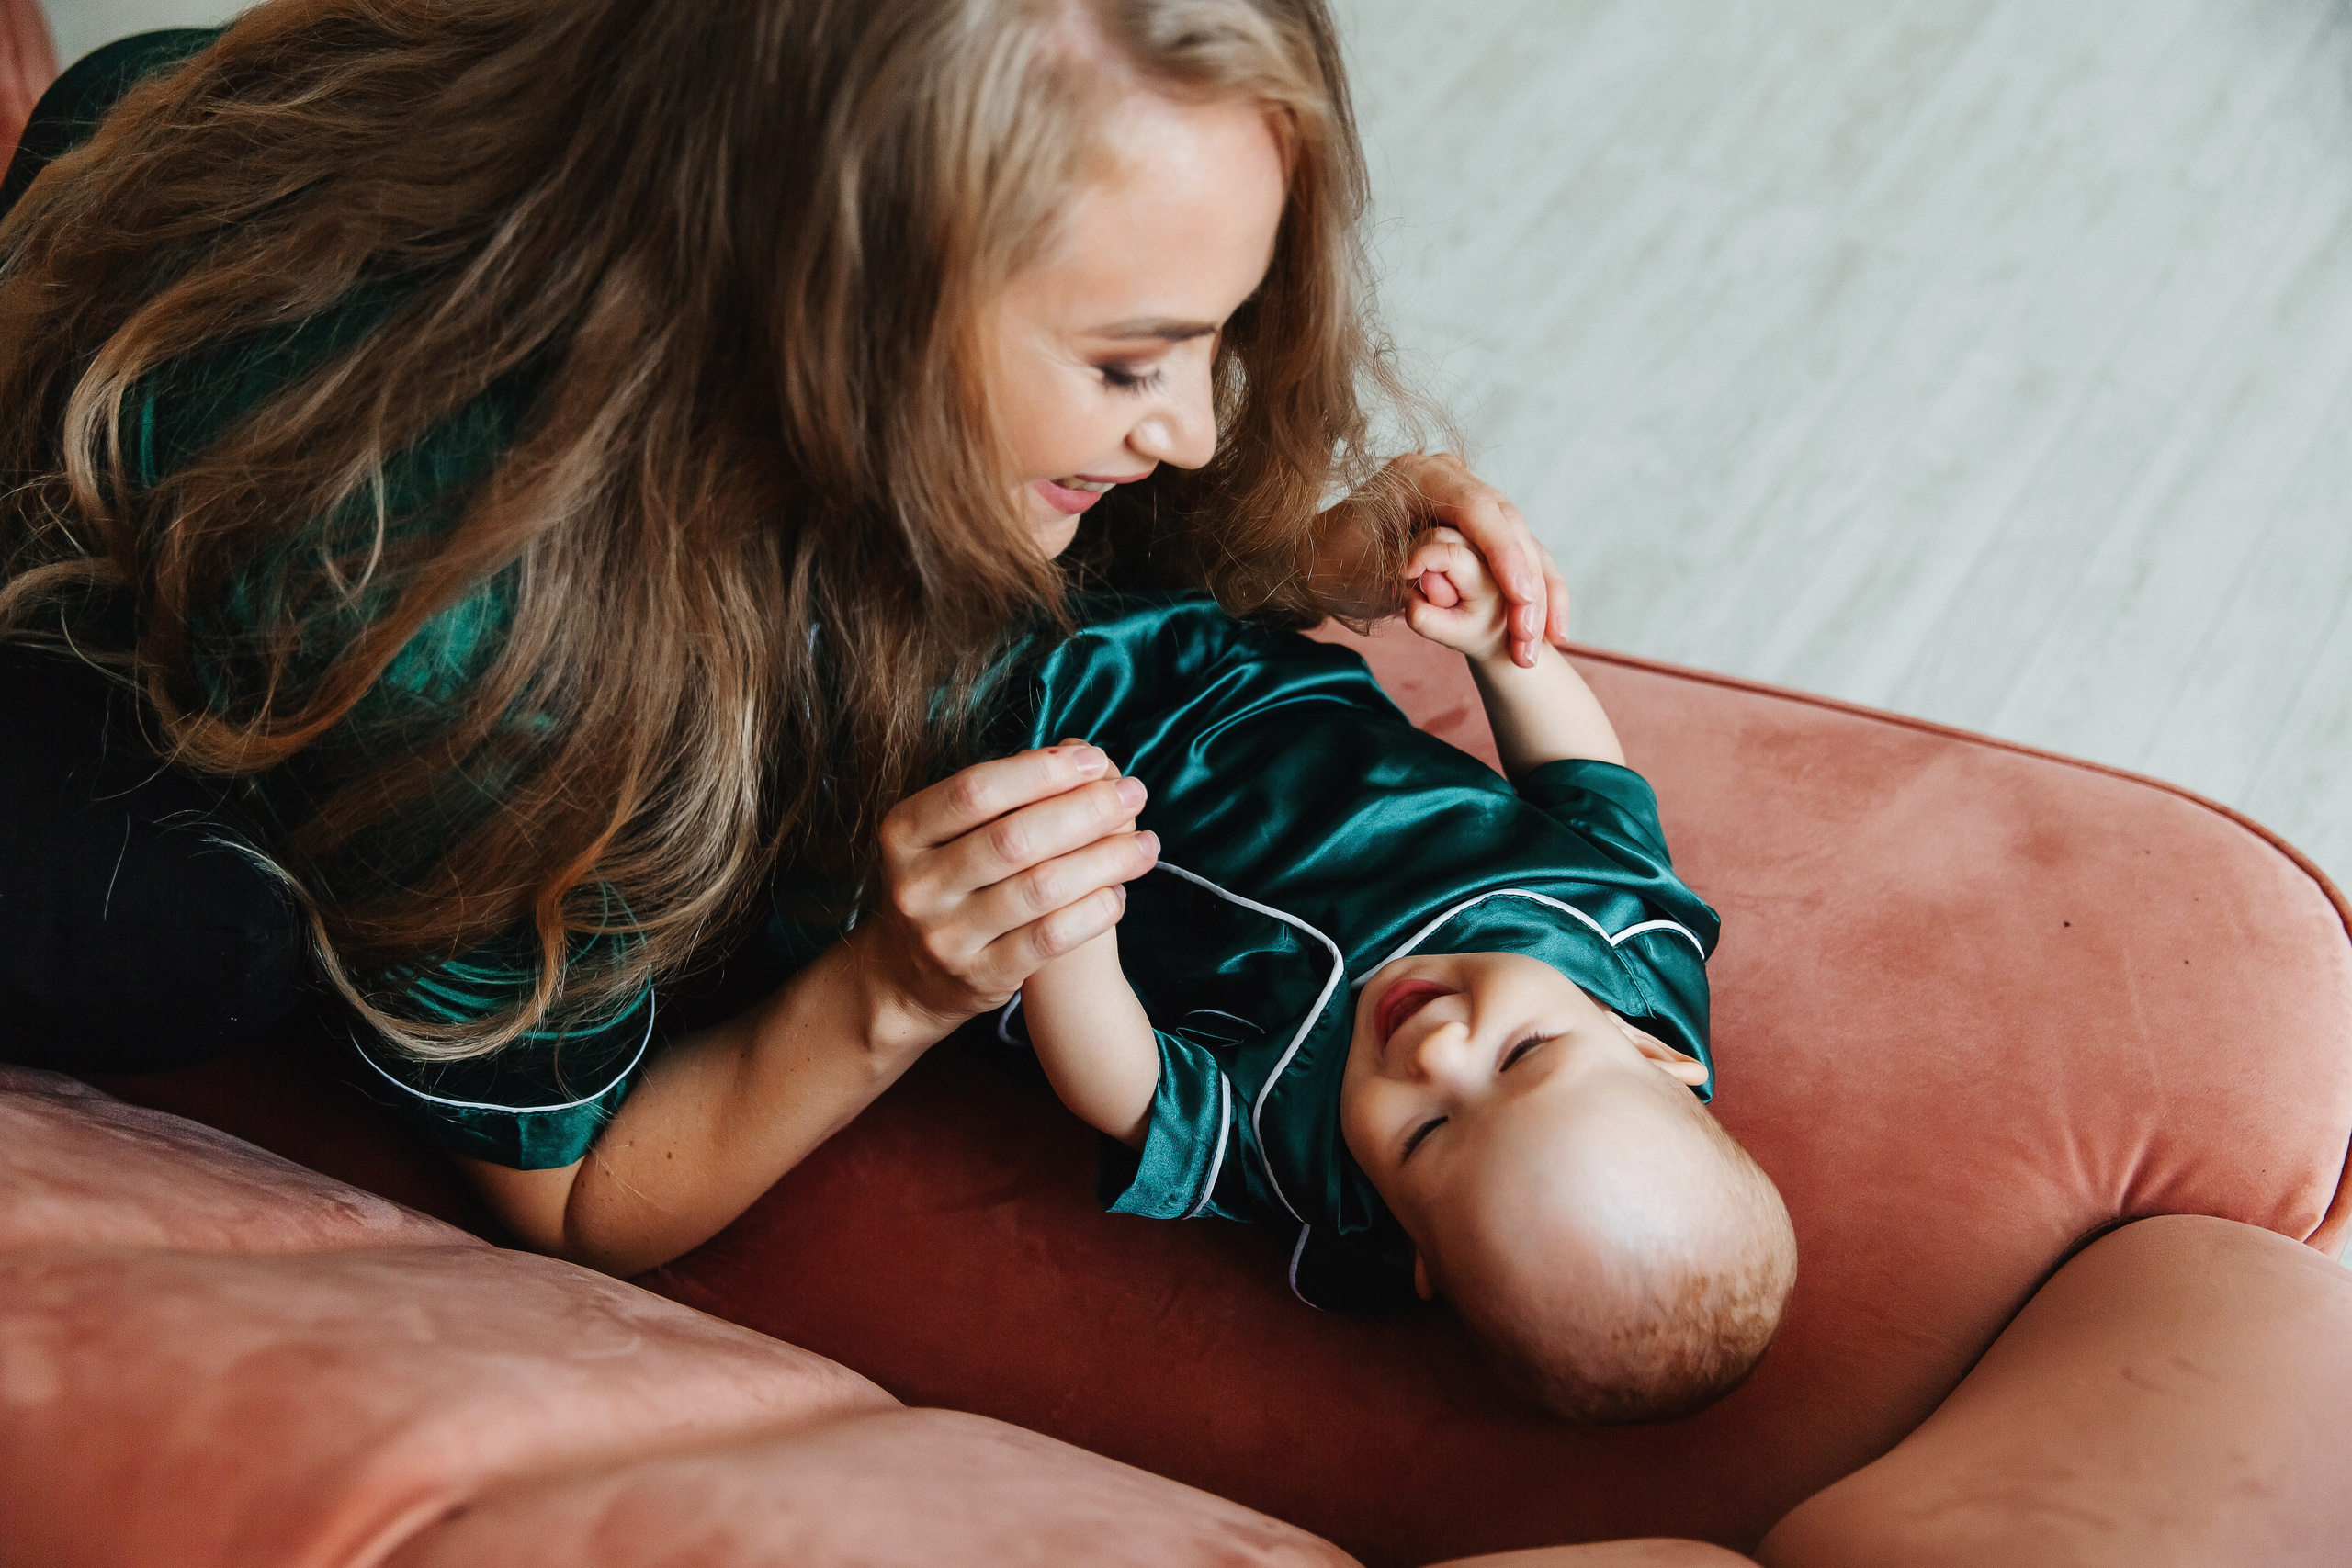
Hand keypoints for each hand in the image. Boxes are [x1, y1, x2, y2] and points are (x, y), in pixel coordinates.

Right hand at [860, 743, 1159, 1039]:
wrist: (909, 976)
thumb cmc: (948, 882)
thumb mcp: (947, 836)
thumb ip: (1002, 798)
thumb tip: (1082, 757)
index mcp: (904, 832)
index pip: (975, 791)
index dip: (1040, 772)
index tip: (1093, 759)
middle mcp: (918, 885)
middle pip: (1014, 838)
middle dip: (1085, 810)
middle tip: (1133, 794)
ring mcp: (946, 936)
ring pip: (1040, 889)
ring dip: (1105, 860)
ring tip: (1146, 845)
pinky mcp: (979, 977)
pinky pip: (1050, 939)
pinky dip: (1092, 912)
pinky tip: (1120, 893)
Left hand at [1311, 453, 1568, 667]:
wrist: (1324, 559)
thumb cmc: (1333, 564)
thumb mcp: (1357, 567)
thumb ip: (1398, 570)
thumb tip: (1430, 580)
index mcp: (1418, 475)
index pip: (1475, 508)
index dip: (1503, 553)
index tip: (1520, 597)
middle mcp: (1449, 478)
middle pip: (1507, 523)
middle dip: (1527, 581)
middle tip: (1536, 634)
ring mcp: (1468, 498)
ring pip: (1522, 540)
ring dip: (1540, 590)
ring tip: (1549, 640)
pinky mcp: (1480, 524)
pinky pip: (1519, 554)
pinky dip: (1538, 590)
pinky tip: (1554, 629)